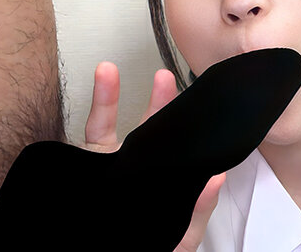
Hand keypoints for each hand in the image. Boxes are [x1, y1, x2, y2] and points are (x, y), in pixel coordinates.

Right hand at [83, 63, 224, 250]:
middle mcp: (133, 172)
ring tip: (111, 67)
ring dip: (110, 93)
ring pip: (107, 126)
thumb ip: (196, 211)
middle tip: (165, 75)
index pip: (175, 151)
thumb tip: (216, 178)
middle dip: (156, 101)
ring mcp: (107, 169)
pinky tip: (101, 79)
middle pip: (147, 130)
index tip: (199, 104)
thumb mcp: (179, 238)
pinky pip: (86, 134)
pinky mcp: (83, 170)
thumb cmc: (150, 250)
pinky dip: (94, 105)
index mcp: (159, 184)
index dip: (186, 127)